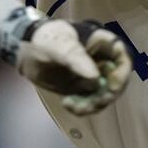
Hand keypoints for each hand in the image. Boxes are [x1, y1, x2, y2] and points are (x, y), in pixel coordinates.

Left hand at [17, 18, 131, 115]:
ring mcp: (92, 75)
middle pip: (118, 80)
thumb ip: (75, 57)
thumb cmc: (43, 39)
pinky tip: (67, 105)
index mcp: (99, 42)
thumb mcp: (57, 44)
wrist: (24, 50)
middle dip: (106, 95)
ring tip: (73, 106)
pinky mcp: (83, 88)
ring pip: (105, 95)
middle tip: (92, 103)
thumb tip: (94, 78)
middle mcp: (100, 60)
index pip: (122, 56)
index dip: (122, 73)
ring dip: (93, 105)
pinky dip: (83, 108)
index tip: (111, 87)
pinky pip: (91, 102)